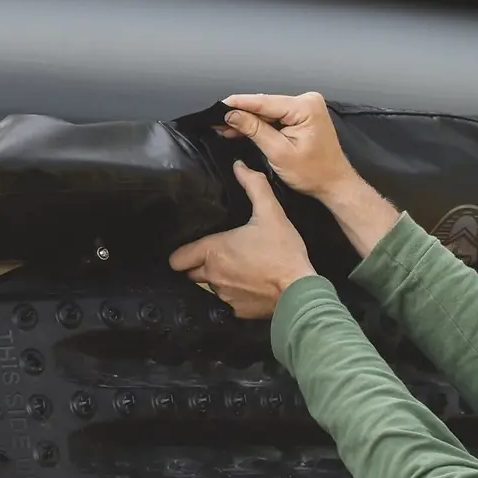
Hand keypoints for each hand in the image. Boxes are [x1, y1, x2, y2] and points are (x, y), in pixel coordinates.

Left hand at [169, 160, 315, 318]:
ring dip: (219, 278)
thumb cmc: (283, 251)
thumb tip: (239, 166)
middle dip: (199, 264)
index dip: (182, 253)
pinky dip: (236, 294)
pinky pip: (228, 302)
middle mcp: (212, 275)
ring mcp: (223, 296)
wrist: (301, 290)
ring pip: (211, 287)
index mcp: (213, 251)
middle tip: (219, 254)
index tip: (192, 248)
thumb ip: (254, 186)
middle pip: (191, 273)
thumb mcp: (271, 213)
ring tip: (239, 268)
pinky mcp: (236, 311)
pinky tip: (250, 285)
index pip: (177, 259)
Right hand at [219, 91, 354, 201]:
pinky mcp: (302, 115)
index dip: (238, 104)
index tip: (217, 106)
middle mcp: (307, 100)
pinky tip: (241, 128)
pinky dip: (260, 124)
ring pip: (268, 111)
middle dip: (241, 113)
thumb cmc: (312, 173)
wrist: (334, 183)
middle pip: (265, 104)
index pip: (264, 101)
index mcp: (305, 107)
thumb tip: (231, 114)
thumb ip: (255, 130)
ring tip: (223, 126)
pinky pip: (276, 116)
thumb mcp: (279, 152)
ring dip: (248, 120)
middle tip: (215, 120)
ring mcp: (305, 107)